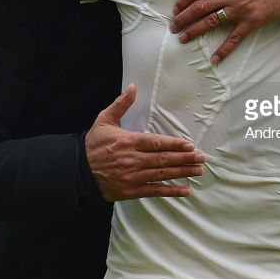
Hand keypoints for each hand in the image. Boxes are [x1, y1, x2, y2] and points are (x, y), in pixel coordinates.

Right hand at [85, 84, 205, 200]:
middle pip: (163, 159)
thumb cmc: (93, 145)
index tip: (189, 145)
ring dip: (182, 173)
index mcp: (128, 141)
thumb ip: (121, 104)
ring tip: (198, 170)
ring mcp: (132, 177)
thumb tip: (132, 87)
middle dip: (185, 159)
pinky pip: (154, 191)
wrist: (78, 171)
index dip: (174, 144)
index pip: (156, 143)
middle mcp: (132, 160)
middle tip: (201, 158)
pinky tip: (185, 190)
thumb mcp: (104, 120)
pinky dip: (171, 191)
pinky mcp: (130, 191)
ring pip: (162, 174)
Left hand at [170, 0, 279, 63]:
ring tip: (183, 39)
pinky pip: (234, 38)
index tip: (176, 8)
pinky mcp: (252, 21)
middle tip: (174, 26)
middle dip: (183, 18)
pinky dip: (224, 49)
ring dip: (194, 31)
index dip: (184, 0)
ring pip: (211, 22)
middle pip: (199, 8)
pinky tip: (214, 58)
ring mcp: (240, 9)